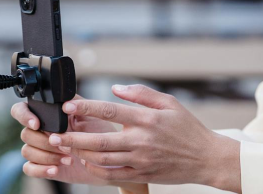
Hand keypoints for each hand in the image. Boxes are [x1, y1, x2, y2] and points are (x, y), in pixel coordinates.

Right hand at [11, 96, 123, 187]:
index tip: (36, 124)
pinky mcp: (43, 166)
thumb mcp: (92, 115)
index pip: (22, 110)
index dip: (24, 115)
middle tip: (64, 145)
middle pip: (25, 133)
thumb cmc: (100, 133)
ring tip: (68, 158)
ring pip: (27, 150)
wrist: (108, 159)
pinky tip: (56, 169)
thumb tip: (65, 103)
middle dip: (44, 141)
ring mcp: (41, 149)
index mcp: (49, 116)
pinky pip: (29, 168)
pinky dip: (41, 169)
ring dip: (46, 155)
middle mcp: (42, 131)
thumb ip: (77, 105)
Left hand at [49, 85, 241, 191]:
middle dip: (74, 137)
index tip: (69, 105)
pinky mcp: (142, 173)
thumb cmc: (188, 128)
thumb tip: (116, 88)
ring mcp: (141, 159)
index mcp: (147, 118)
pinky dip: (96, 170)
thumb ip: (141, 93)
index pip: (110, 110)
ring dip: (80, 153)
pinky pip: (113, 175)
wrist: (206, 158)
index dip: (86, 107)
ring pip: (103, 158)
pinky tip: (86, 162)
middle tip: (55, 133)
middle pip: (100, 139)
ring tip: (64, 147)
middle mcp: (142, 140)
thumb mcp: (169, 102)